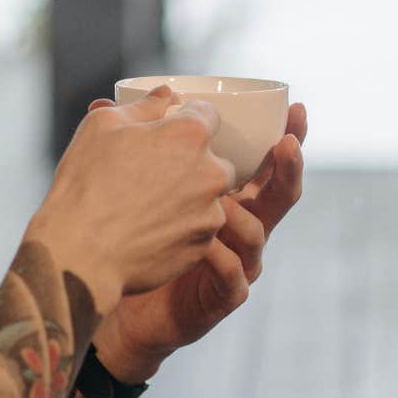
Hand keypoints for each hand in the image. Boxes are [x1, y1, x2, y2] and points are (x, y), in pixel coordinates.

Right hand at [25, 86, 234, 314]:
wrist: (80, 255)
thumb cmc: (86, 186)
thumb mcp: (102, 127)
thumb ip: (144, 106)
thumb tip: (166, 95)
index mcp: (190, 136)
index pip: (207, 115)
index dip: (185, 121)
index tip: (165, 134)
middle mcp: (211, 172)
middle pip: (214, 158)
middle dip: (190, 162)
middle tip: (151, 174)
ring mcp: (210, 213)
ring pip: (209, 197)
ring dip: (188, 197)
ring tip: (146, 207)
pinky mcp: (203, 246)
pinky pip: (199, 229)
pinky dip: (181, 228)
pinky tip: (149, 231)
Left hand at [90, 103, 307, 381]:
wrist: (116, 296)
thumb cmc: (132, 237)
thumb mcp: (131, 186)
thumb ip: (127, 146)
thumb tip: (104, 101)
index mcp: (227, 194)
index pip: (265, 161)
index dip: (285, 134)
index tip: (293, 108)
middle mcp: (241, 224)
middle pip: (280, 193)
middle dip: (289, 165)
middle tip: (286, 142)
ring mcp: (238, 260)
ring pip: (259, 233)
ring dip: (243, 213)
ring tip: (223, 200)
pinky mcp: (224, 295)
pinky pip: (234, 274)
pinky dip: (222, 259)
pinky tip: (206, 247)